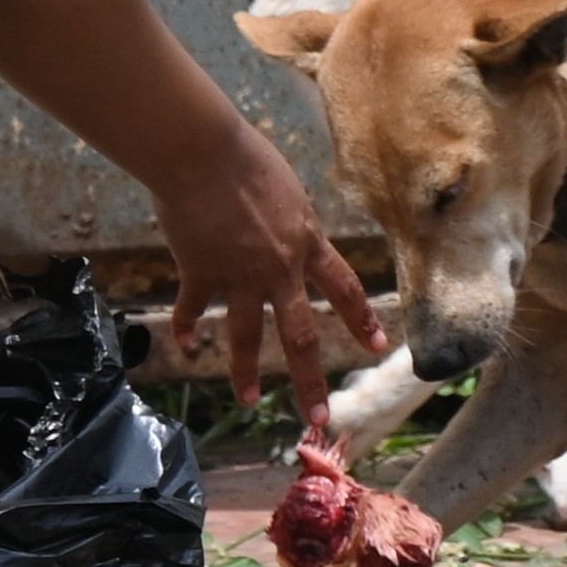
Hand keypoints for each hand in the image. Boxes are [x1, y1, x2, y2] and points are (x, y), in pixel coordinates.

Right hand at [157, 118, 386, 421]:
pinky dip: (188, 327)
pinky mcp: (201, 272)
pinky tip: (187, 343)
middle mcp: (279, 267)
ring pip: (247, 338)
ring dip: (246, 375)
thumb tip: (290, 233)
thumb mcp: (285, 188)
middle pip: (301, 335)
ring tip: (252, 402)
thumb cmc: (244, 156)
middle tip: (320, 416)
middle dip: (311, 380)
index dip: (362, 320)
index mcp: (306, 241)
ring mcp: (239, 275)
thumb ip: (289, 221)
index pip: (344, 288)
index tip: (379, 347)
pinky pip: (195, 309)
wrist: (202, 150)